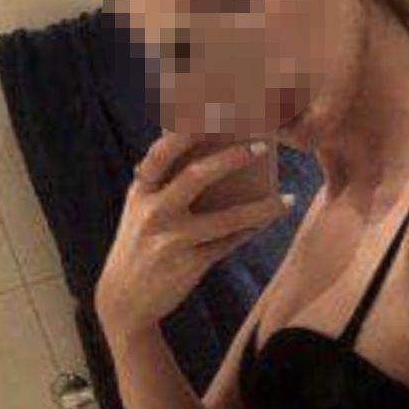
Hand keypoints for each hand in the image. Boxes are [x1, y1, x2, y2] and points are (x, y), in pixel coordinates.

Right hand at [95, 130, 290, 339]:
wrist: (123, 301)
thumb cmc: (141, 245)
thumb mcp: (142, 210)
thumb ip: (166, 182)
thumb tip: (213, 153)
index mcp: (141, 190)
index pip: (164, 150)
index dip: (190, 127)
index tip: (217, 108)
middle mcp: (153, 212)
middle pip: (196, 176)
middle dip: (232, 158)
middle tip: (264, 145)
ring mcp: (170, 240)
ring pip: (223, 218)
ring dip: (259, 207)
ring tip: (285, 198)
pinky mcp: (187, 265)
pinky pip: (228, 244)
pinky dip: (251, 230)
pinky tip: (271, 219)